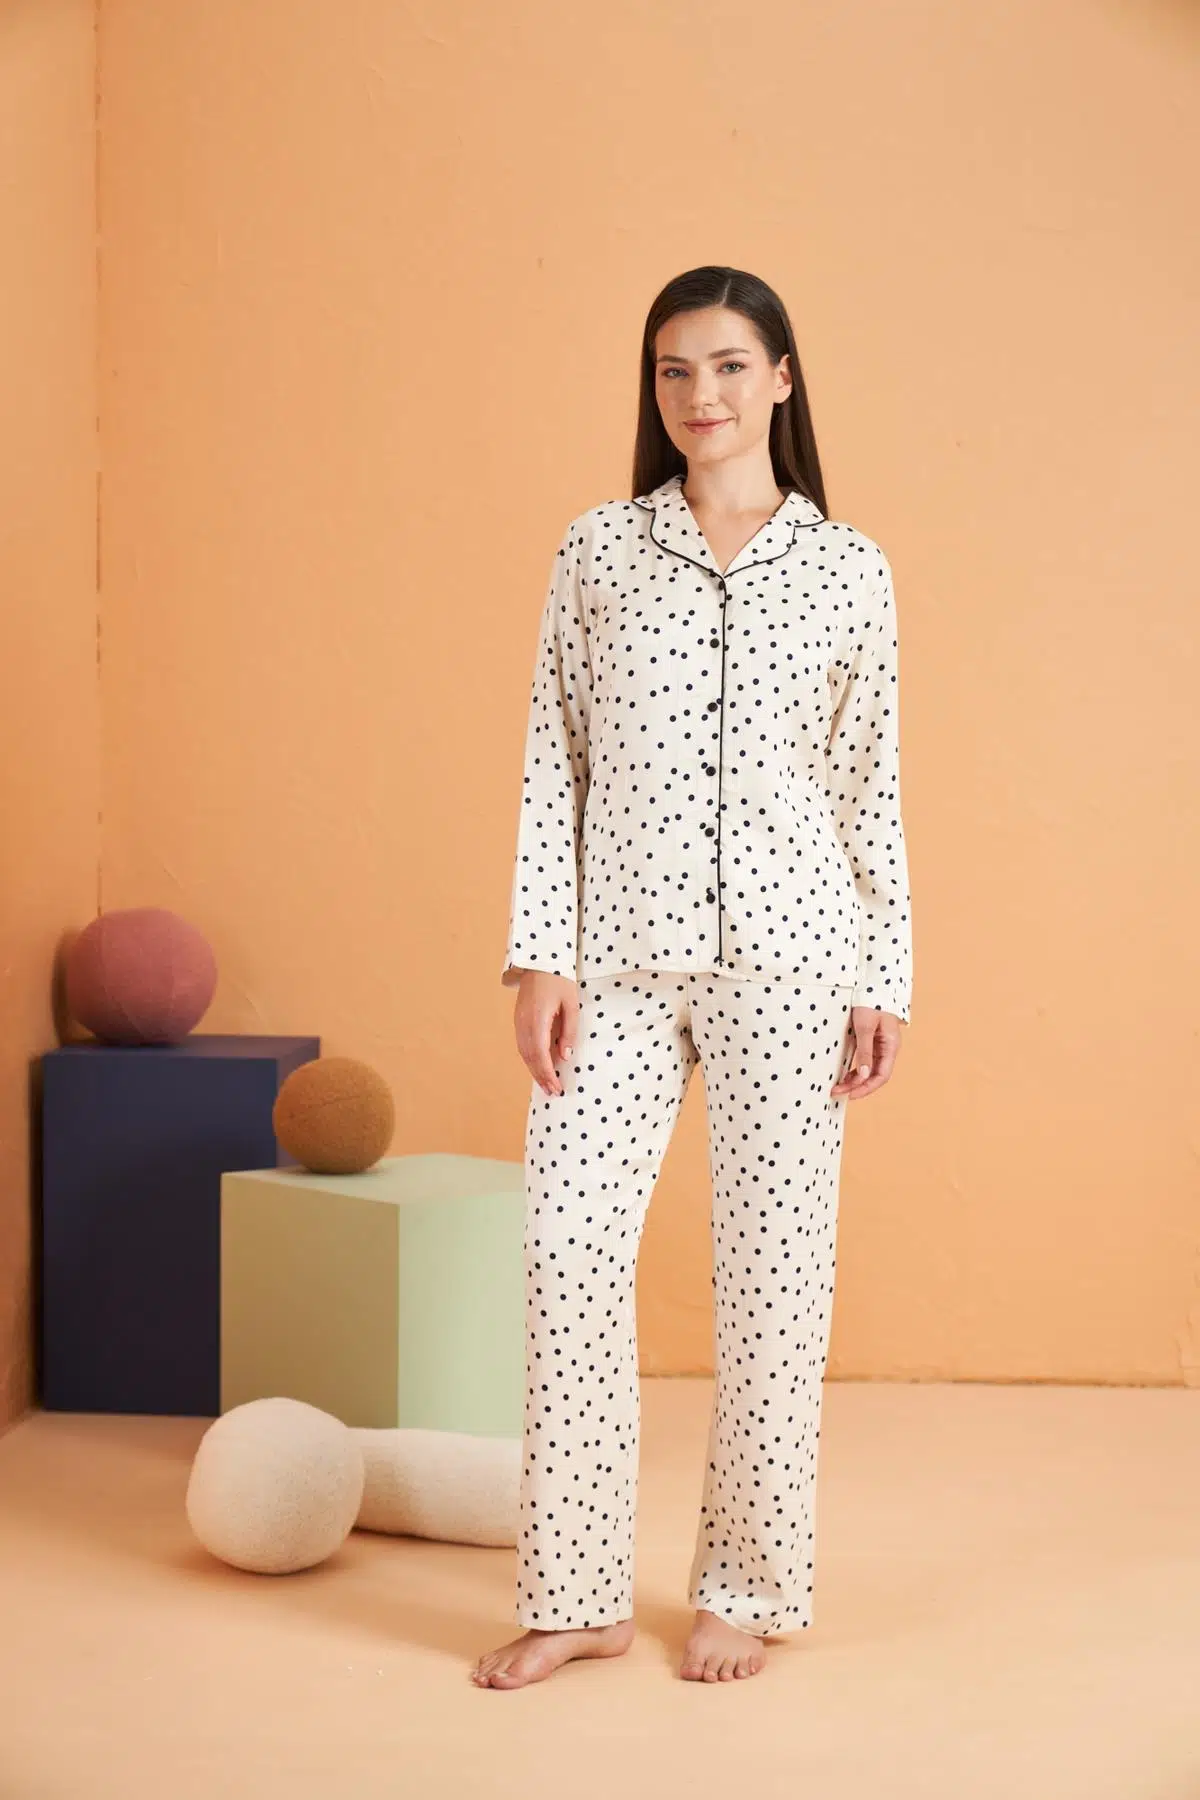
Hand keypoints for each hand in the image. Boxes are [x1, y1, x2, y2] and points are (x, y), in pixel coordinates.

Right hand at [512, 970, 579, 1095]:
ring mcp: (518, 1021)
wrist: (540, 961)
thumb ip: (569, 1031)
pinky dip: (530, 1059)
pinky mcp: (518, 1020)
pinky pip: (522, 1044)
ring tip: (546, 1084)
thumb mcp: (572, 1005)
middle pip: (529, 1057)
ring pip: (523, 1052)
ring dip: (534, 1070)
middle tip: (552, 1092)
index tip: (556, 1087)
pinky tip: (538, 1066)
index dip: (547, 1074)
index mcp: (537, 1019)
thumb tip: (564, 1056)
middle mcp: (523, 1023)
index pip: (540, 1054)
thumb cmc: (559, 981)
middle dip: (540, 1077)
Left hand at [830, 1006, 902, 1100]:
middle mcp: (888, 1049)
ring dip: (855, 1080)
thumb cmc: (871, 1002)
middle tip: (838, 1092)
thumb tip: (862, 1075)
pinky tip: (845, 1074)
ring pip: (869, 1070)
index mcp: (890, 1046)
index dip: (866, 1088)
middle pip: (875, 1075)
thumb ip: (864, 1051)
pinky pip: (866, 1061)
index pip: (881, 1076)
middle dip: (857, 1086)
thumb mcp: (865, 1027)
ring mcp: (881, 1045)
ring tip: (839, 1086)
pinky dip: (856, 1069)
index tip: (850, 1094)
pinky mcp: (873, 1041)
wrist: (873, 984)